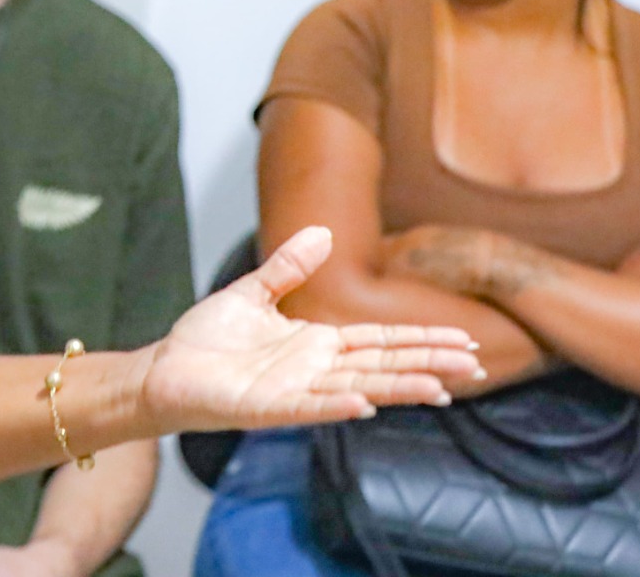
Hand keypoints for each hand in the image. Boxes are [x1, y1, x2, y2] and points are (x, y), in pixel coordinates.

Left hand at [140, 227, 480, 432]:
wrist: (163, 370)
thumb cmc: (205, 340)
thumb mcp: (252, 293)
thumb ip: (287, 267)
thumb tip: (323, 232)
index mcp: (315, 344)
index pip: (381, 341)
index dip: (421, 340)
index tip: (465, 340)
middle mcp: (313, 371)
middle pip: (384, 366)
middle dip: (429, 364)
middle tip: (477, 365)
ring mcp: (293, 392)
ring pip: (358, 388)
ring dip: (398, 388)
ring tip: (442, 388)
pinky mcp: (264, 408)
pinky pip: (306, 407)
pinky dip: (335, 404)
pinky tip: (364, 403)